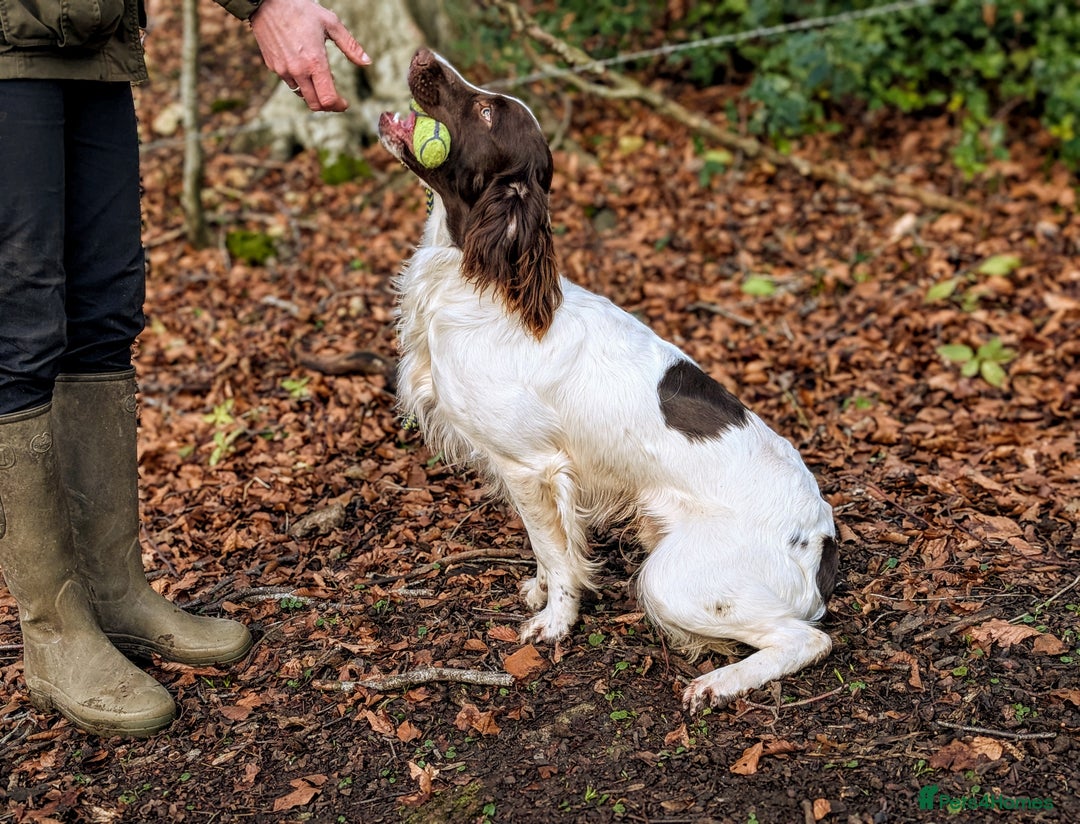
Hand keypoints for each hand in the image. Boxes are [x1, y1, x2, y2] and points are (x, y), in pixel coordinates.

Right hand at [249, 0, 370, 112]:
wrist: (267, 2)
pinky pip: (289, 82)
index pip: (328, 99)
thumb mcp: (331, 24)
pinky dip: (300, 81)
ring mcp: (283, 70)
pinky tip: (305, 67)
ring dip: (313, 92)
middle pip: (315, 104)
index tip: (345, 103)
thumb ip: (350, 46)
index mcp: (315, 62)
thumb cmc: (302, 9)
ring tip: (320, 77)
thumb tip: (367, 62)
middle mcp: (298, 70)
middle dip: (328, 105)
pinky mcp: (273, 66)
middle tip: (336, 99)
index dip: (339, 105)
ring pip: (302, 94)